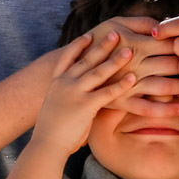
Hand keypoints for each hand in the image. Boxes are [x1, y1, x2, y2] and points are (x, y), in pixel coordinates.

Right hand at [30, 31, 139, 154]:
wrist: (46, 145)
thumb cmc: (52, 131)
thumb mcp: (56, 108)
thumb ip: (68, 98)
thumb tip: (79, 97)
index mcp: (56, 83)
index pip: (67, 58)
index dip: (78, 45)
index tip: (89, 35)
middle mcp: (64, 84)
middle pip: (86, 59)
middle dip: (101, 45)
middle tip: (115, 33)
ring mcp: (74, 93)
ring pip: (97, 72)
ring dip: (114, 60)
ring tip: (129, 50)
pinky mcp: (85, 106)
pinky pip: (106, 92)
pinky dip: (121, 84)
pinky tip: (132, 78)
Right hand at [94, 17, 178, 116]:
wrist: (68, 71)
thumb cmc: (95, 42)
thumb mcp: (115, 24)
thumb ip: (142, 22)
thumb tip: (166, 24)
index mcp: (135, 43)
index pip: (170, 43)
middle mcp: (134, 64)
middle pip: (172, 64)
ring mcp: (128, 84)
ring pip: (165, 86)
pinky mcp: (123, 103)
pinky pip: (149, 109)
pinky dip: (167, 110)